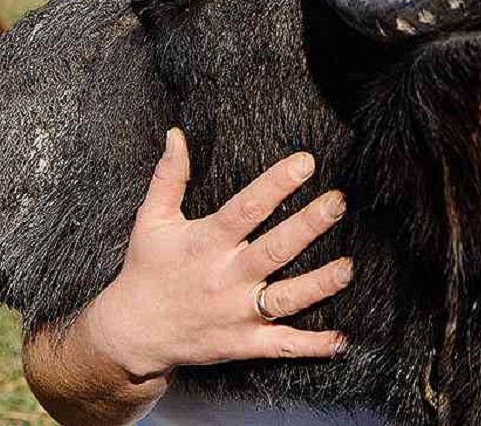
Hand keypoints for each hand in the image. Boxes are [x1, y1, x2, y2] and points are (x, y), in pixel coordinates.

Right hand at [77, 129, 351, 382]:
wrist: (132, 333)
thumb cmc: (145, 270)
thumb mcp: (152, 220)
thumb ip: (169, 176)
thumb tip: (176, 134)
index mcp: (206, 243)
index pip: (247, 208)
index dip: (277, 184)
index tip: (306, 162)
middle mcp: (225, 277)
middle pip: (275, 250)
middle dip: (309, 225)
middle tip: (338, 202)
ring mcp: (236, 313)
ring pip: (286, 298)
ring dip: (319, 284)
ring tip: (348, 267)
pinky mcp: (243, 343)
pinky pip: (282, 345)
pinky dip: (312, 345)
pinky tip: (340, 339)